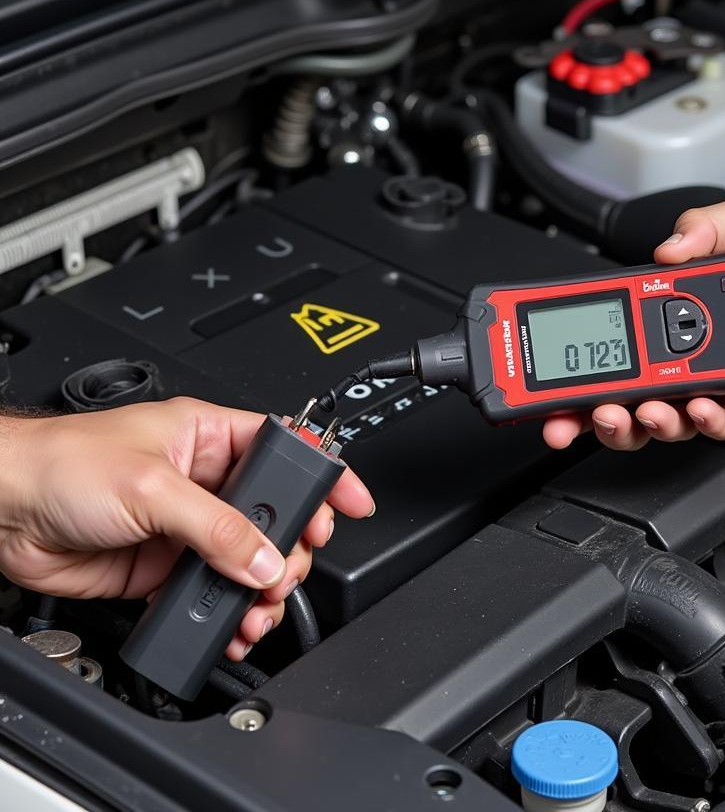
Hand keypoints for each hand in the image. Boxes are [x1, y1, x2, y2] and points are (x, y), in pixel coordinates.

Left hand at [0, 397, 374, 659]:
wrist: (1, 509)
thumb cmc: (63, 463)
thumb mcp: (152, 485)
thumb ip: (217, 526)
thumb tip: (264, 558)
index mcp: (209, 436)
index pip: (285, 450)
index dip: (324, 475)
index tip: (354, 502)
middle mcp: (203, 480)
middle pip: (274, 515)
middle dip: (290, 547)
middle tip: (286, 569)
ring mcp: (185, 526)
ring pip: (246, 561)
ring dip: (260, 588)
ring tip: (257, 606)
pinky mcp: (162, 567)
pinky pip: (211, 594)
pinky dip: (227, 614)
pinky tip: (230, 623)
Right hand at [543, 197, 724, 449]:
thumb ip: (703, 227)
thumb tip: (668, 250)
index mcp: (671, 314)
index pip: (612, 346)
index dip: (576, 369)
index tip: (548, 381)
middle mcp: (687, 354)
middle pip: (627, 397)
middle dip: (598, 415)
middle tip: (592, 411)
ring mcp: (718, 382)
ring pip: (669, 420)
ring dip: (649, 422)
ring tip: (647, 410)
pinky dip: (710, 423)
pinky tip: (704, 409)